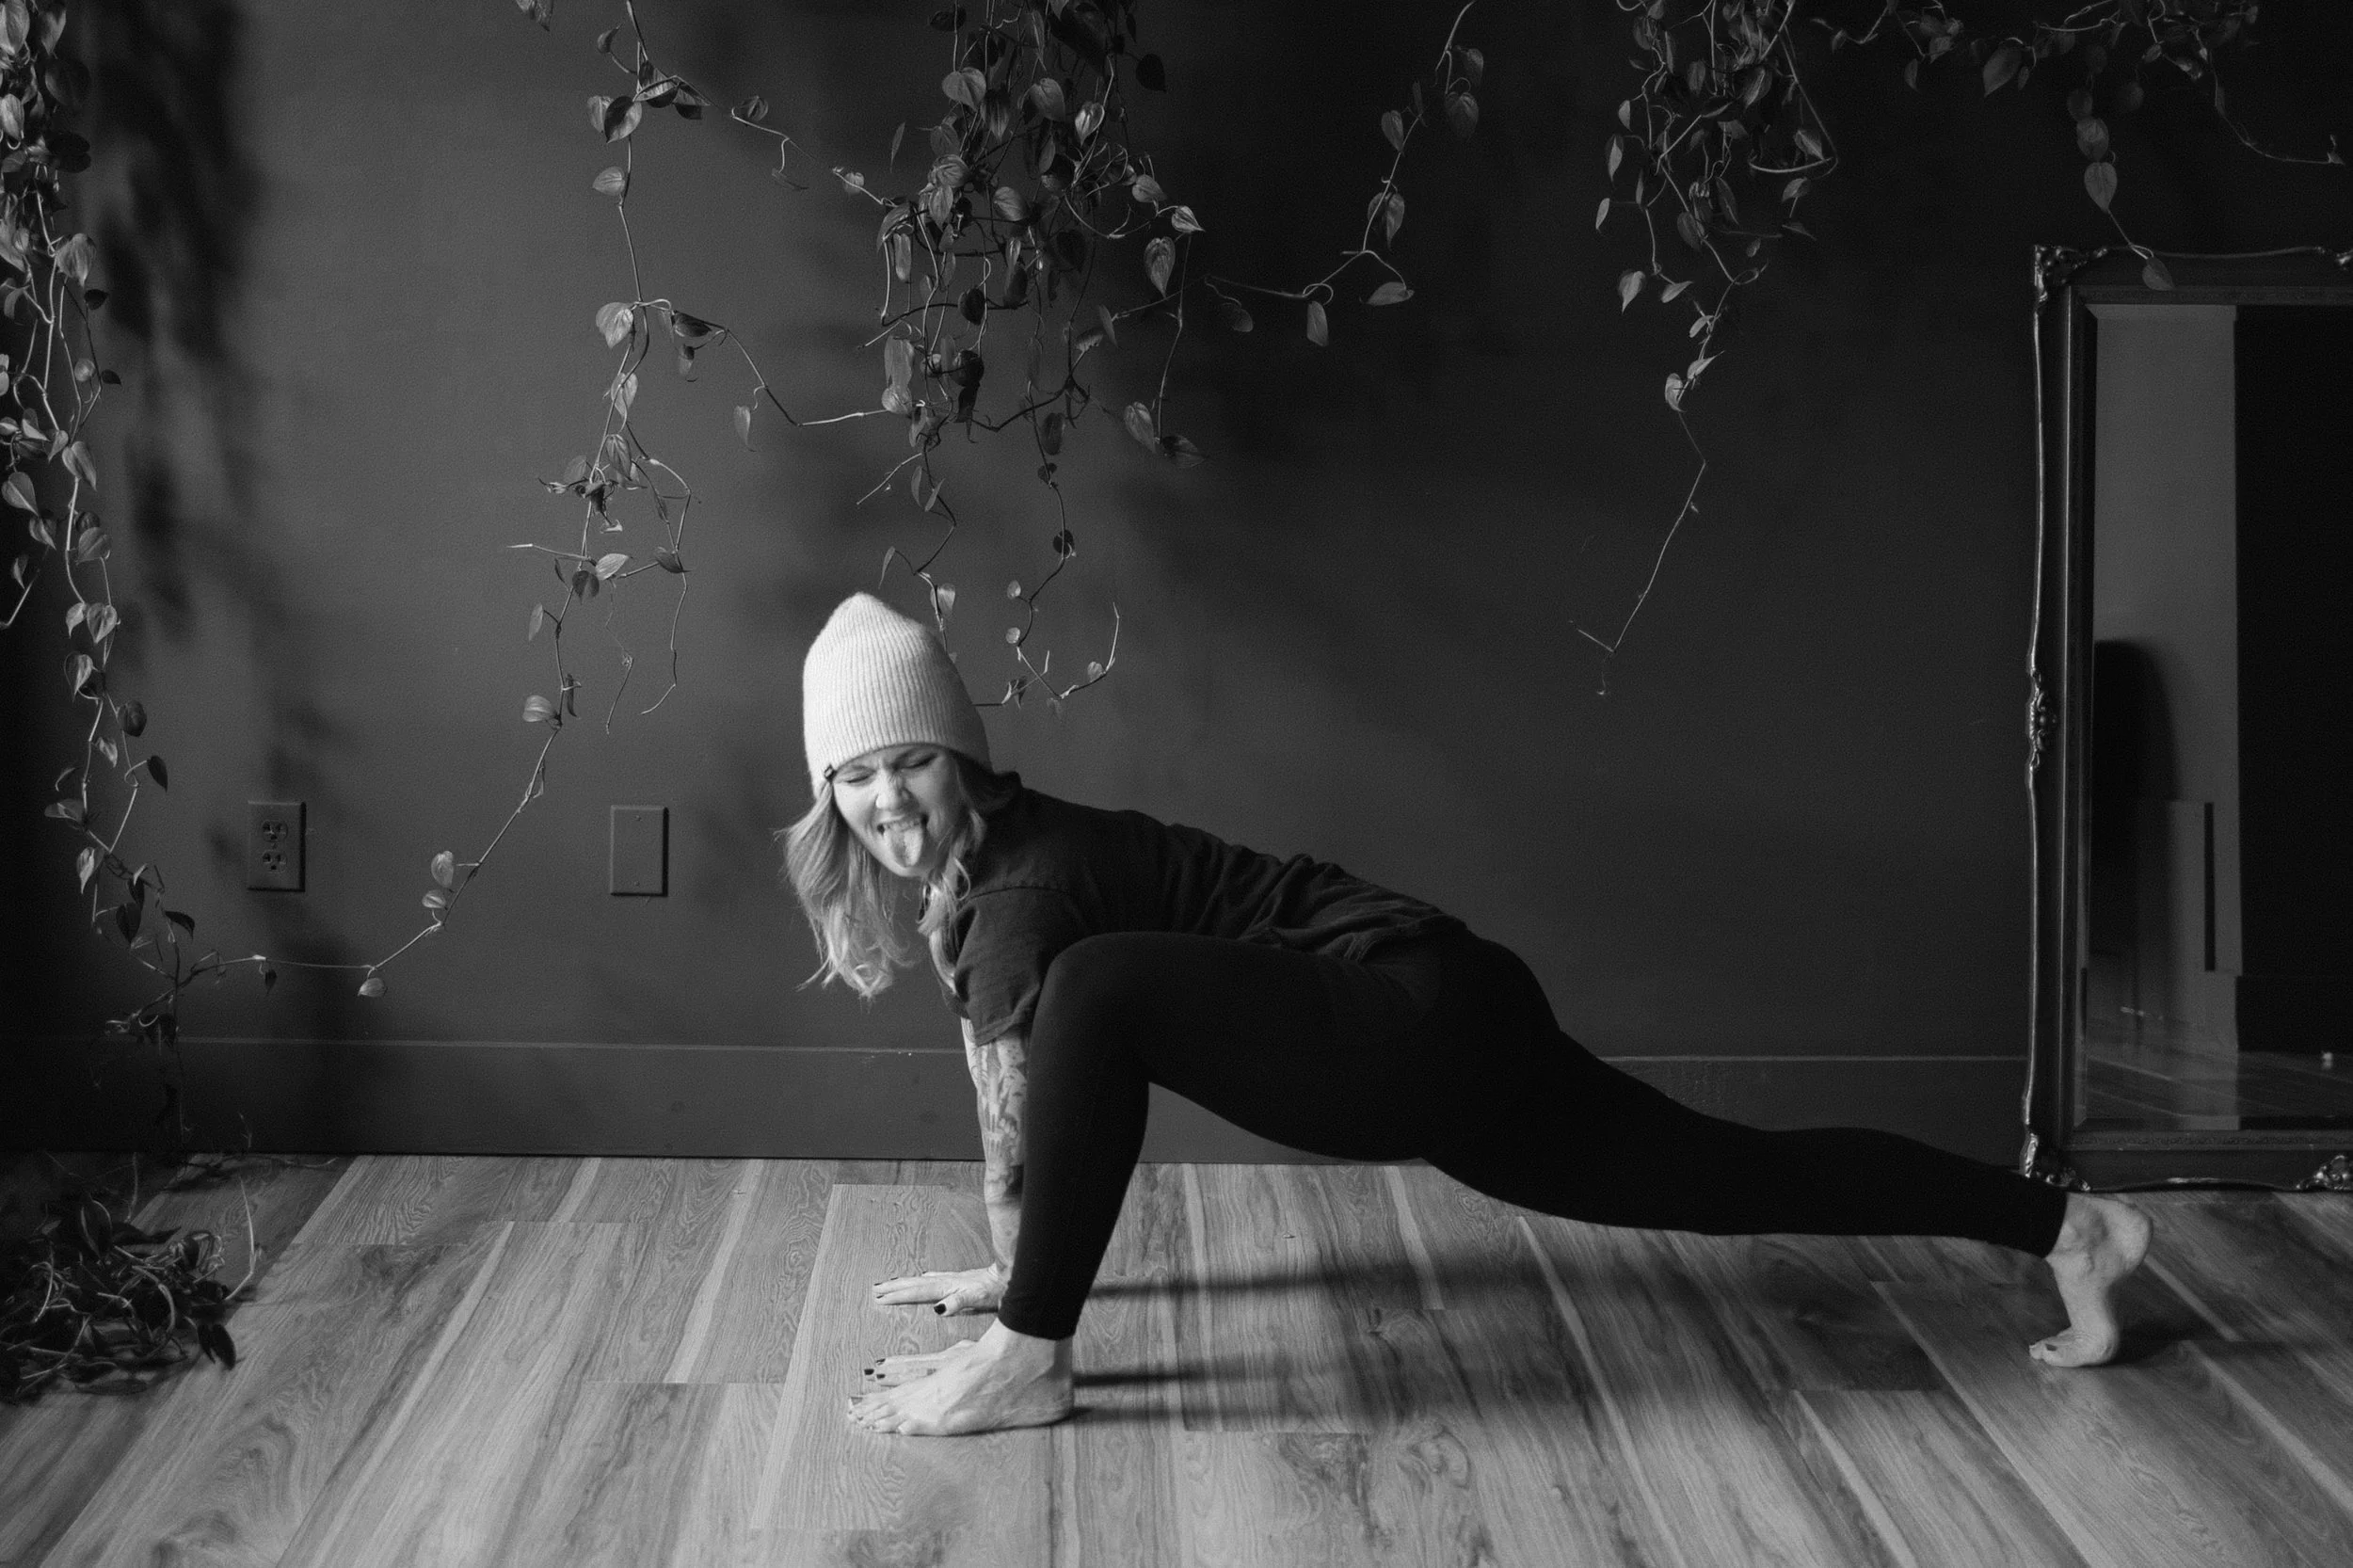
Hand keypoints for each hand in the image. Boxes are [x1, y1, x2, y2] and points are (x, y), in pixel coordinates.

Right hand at [870, 1263, 1006, 1314]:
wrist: (1013, 1274)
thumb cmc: (999, 1289)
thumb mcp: (979, 1298)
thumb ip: (959, 1302)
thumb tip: (938, 1309)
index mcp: (948, 1287)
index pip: (918, 1292)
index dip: (898, 1296)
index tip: (878, 1297)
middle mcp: (948, 1281)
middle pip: (915, 1284)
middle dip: (894, 1287)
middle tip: (874, 1289)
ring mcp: (953, 1279)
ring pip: (922, 1281)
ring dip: (904, 1283)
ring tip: (888, 1284)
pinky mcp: (961, 1280)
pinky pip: (934, 1280)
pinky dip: (922, 1281)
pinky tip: (922, 1279)